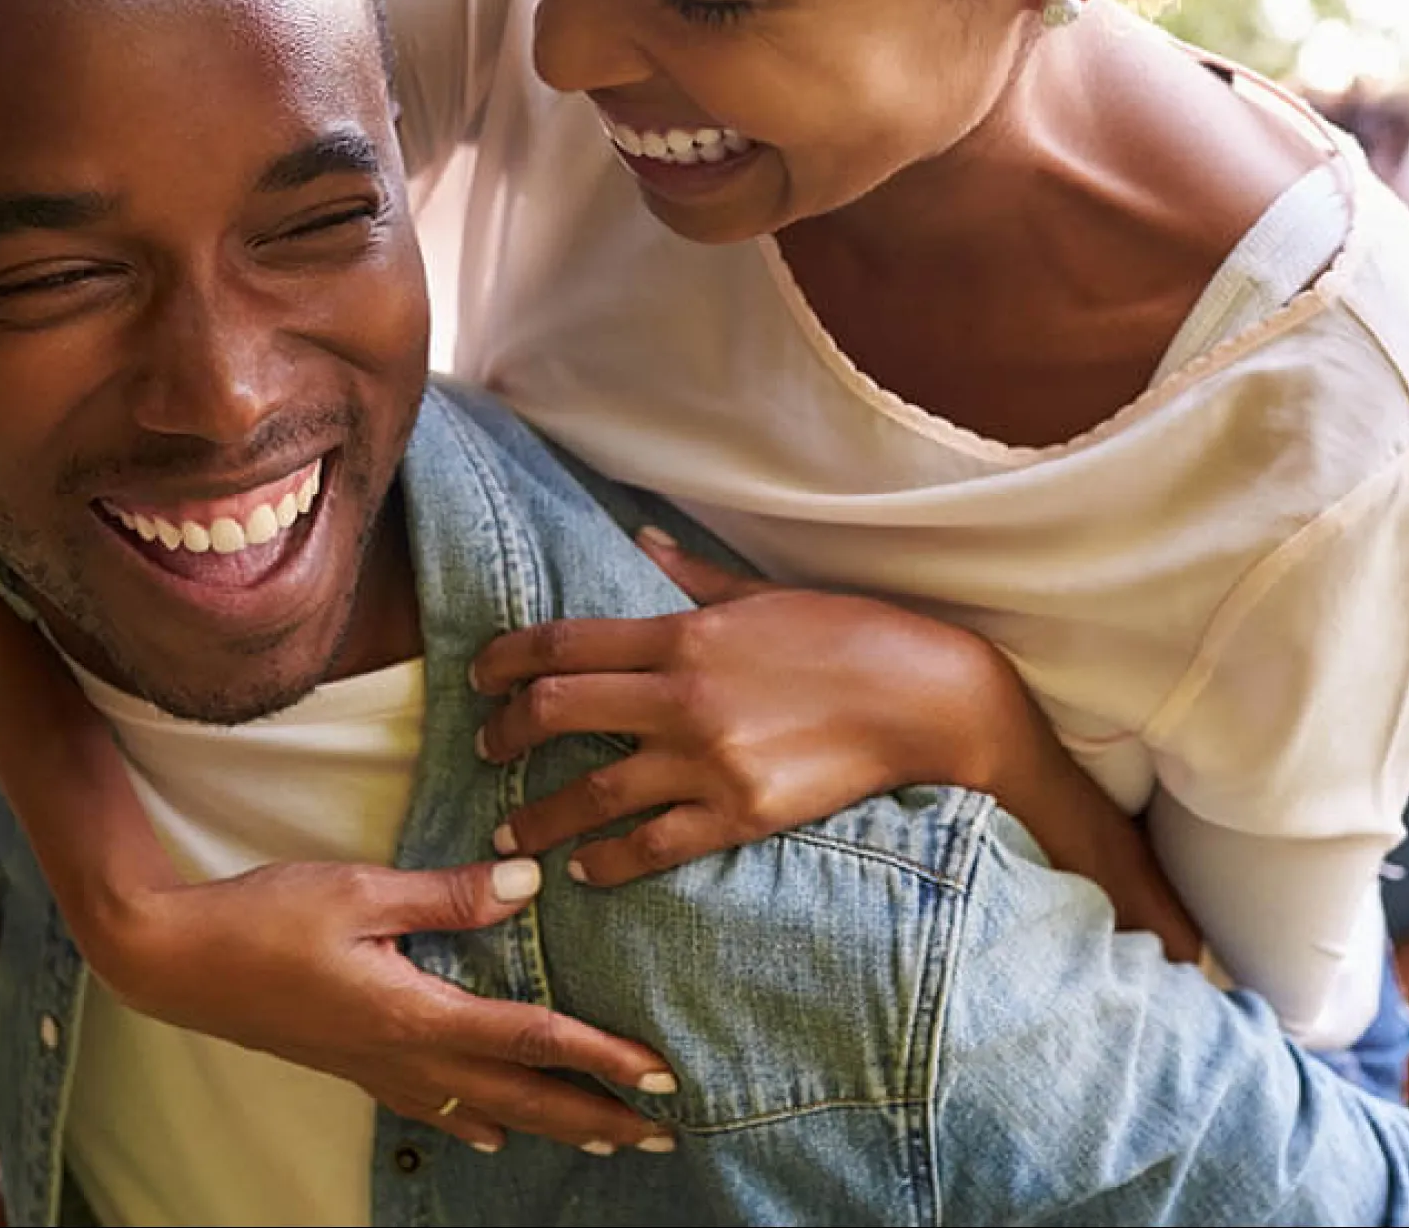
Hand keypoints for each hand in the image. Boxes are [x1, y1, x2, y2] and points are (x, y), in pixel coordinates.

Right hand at [94, 856, 678, 1155]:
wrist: (176, 960)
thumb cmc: (265, 917)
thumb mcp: (359, 890)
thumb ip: (447, 893)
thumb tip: (527, 880)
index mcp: (413, 1014)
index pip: (529, 1041)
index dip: (599, 1057)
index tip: (659, 1071)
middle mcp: (405, 1055)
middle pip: (521, 1097)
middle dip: (595, 1116)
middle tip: (661, 1131)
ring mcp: (378, 1068)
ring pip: (484, 1110)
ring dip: (550, 1125)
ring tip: (604, 1138)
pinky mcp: (354, 1064)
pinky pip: (436, 1107)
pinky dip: (479, 1121)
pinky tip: (492, 1133)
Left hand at [468, 530, 1011, 884]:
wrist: (928, 699)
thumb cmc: (849, 633)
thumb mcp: (762, 594)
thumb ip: (690, 575)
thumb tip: (639, 540)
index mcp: (683, 634)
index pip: (563, 643)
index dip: (506, 659)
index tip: (479, 676)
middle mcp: (682, 697)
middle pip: (558, 710)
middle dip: (507, 731)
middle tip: (487, 746)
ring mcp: (709, 761)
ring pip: (591, 792)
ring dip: (538, 812)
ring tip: (510, 828)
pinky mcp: (741, 814)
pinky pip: (652, 846)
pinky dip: (608, 861)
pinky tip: (584, 868)